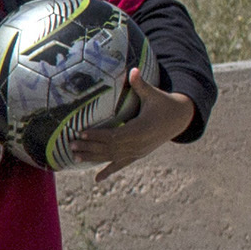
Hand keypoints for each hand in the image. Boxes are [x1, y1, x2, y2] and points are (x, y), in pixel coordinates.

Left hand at [70, 70, 197, 177]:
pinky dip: (109, 171)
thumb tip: (134, 69)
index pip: (115, 135)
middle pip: (110, 148)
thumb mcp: (154, 94)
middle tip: (70, 144)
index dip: (98, 135)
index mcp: (141, 129)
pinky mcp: (138, 155)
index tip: (82, 132)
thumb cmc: (164, 103)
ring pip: (113, 157)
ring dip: (94, 157)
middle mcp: (139, 144)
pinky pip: (121, 165)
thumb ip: (141, 84)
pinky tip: (97, 180)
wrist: (180, 119)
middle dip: (90, 146)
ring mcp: (138, 152)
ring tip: (74, 156)